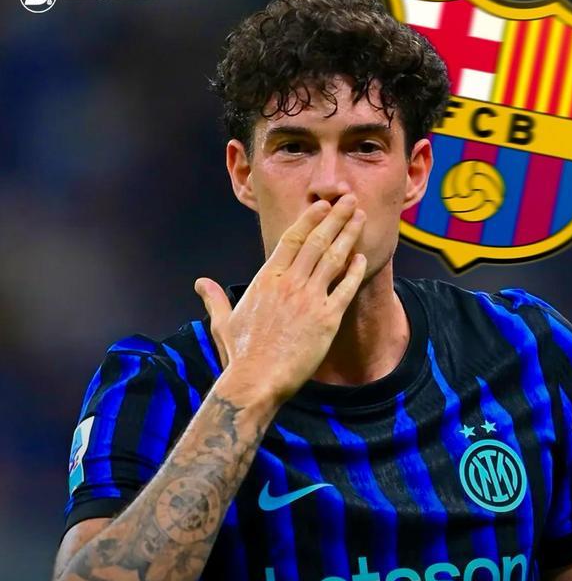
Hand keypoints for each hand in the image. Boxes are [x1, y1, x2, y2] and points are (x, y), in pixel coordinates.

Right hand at [194, 195, 366, 403]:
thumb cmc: (239, 355)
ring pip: (333, 258)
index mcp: (266, 279)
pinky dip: (354, 271)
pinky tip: (362, 258)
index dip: (309, 219)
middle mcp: (289, 283)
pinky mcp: (327, 319)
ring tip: (360, 217)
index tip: (322, 206)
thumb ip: (216, 299)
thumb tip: (200, 284)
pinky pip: (345, 288)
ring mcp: (309, 299)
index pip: (291, 239)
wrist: (256, 381)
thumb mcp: (223, 323)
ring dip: (348, 235)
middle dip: (335, 217)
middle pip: (316, 241)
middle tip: (349, 200)